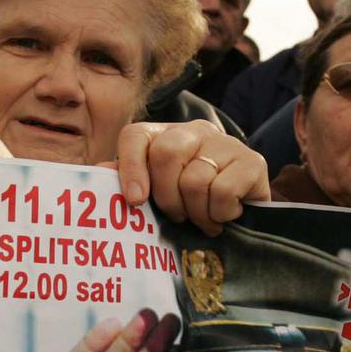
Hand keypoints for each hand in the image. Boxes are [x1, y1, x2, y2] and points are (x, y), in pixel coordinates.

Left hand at [115, 120, 269, 234]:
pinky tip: (225, 215)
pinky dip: (220, 214)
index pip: (136, 136)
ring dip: (197, 213)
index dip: (131, 167)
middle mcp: (195, 131)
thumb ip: (126, 184)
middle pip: (166, 153)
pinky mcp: (253, 162)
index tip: (136, 201)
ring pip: (195, 179)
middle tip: (178, 217)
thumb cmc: (191, 208)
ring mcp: (226, 143)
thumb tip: (97, 174)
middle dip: (167, 198)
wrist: (246, 220)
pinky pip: (223, 191)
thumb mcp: (157, 197)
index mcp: (164, 136)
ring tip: (204, 219)